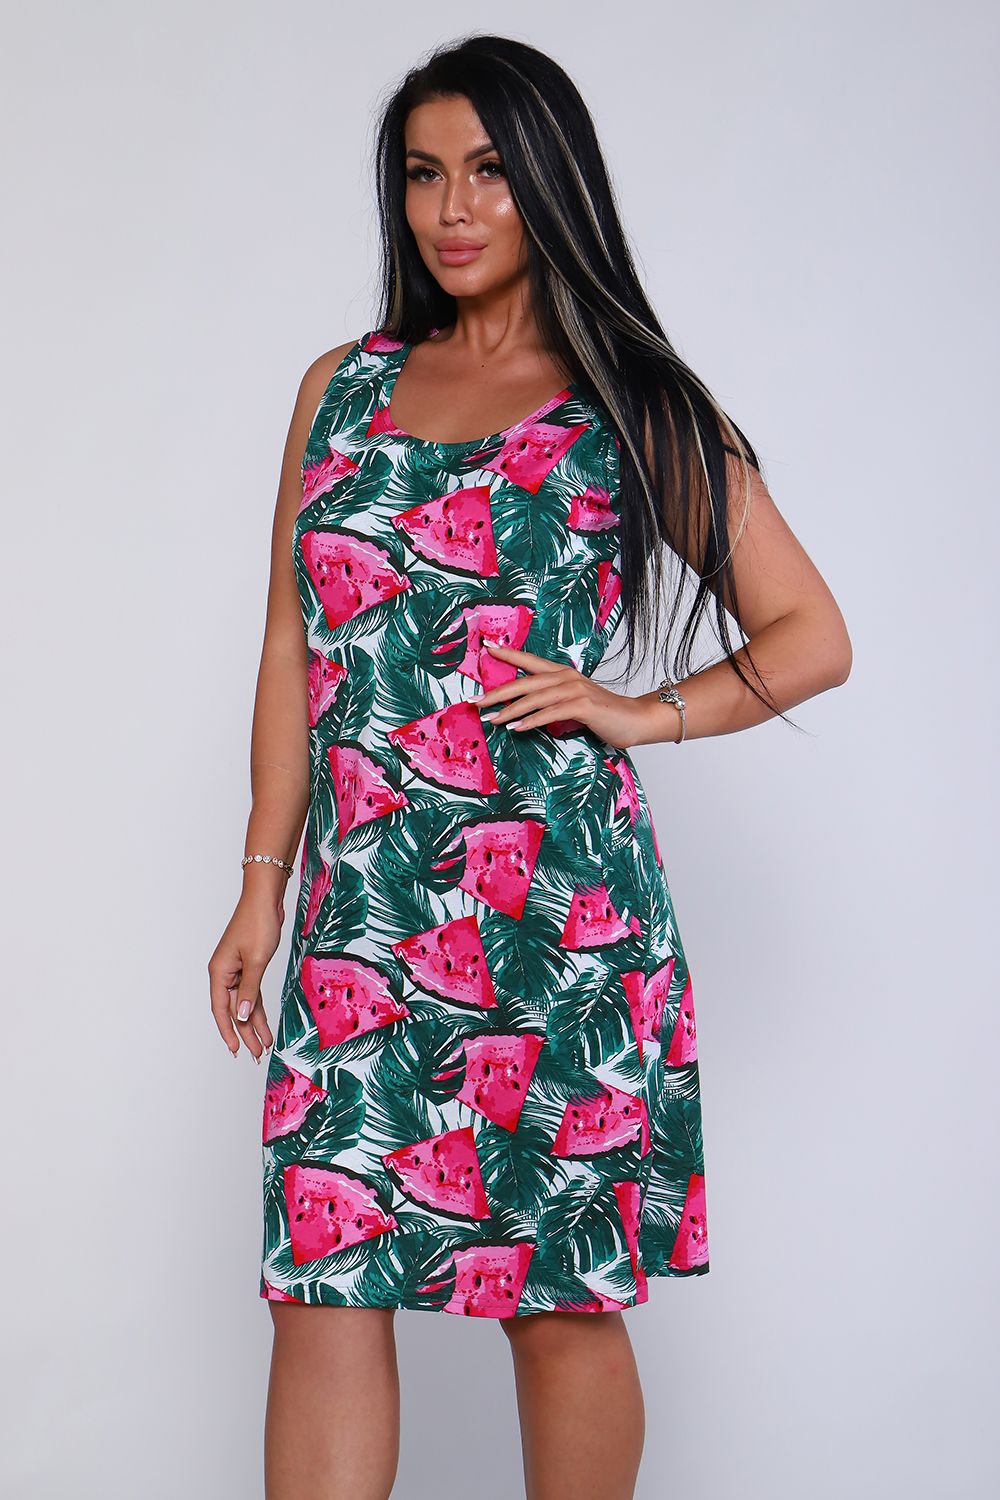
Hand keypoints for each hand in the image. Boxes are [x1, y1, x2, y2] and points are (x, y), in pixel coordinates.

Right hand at [207, 892, 279, 1060]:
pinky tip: (265, 1023)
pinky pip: (252, 993)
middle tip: (256, 1054)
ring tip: (264, 1045)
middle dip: (245, 1033)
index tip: (236, 1050)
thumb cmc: (258, 923)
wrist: (265, 899)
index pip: (221, 1009)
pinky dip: (259, 1007)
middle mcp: (225, 973)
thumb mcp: (256, 960)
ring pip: (244, 1003)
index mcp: (219, 972)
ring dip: (254, 1023)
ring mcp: (237, 970)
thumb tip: (241, 1016)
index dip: (228, 1032)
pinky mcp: (249, 965)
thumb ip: (249, 990)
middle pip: (233, 1010)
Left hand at [473, 643, 656, 749]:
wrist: (635, 719)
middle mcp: (567, 677)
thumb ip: (552, 703)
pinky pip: (550, 713)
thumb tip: (525, 712)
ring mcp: (575, 690)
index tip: (487, 649)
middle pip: (525, 682)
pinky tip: (517, 728)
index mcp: (563, 673)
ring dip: (510, 710)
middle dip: (498, 691)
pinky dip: (531, 721)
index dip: (509, 654)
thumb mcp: (574, 704)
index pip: (530, 661)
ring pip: (535, 698)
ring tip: (492, 719)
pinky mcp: (583, 706)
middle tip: (476, 700)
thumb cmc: (604, 714)